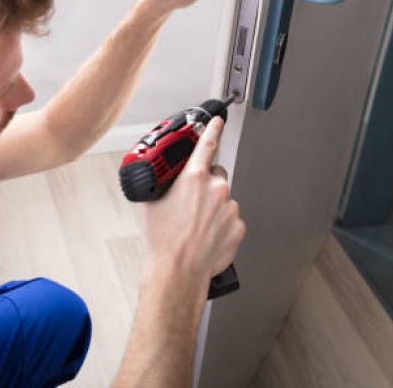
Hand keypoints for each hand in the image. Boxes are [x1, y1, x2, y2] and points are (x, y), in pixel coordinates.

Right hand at [142, 116, 245, 289]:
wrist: (179, 270)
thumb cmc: (165, 241)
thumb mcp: (154, 203)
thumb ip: (164, 184)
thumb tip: (165, 178)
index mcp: (193, 178)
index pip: (207, 145)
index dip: (213, 129)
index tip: (218, 121)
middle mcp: (215, 189)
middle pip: (217, 175)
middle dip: (207, 185)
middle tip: (193, 203)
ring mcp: (230, 207)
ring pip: (224, 199)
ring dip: (214, 207)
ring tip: (198, 225)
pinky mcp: (239, 225)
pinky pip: (231, 218)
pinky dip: (222, 224)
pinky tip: (208, 234)